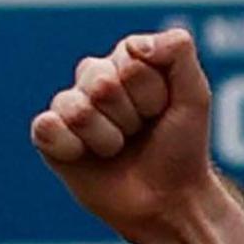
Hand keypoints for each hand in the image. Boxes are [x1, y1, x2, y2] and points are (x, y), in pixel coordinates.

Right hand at [30, 29, 219, 243]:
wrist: (171, 199)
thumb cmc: (183, 148)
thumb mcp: (195, 96)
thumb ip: (177, 53)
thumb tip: (134, 44)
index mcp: (125, 62)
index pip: (130, 61)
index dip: (153, 93)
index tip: (164, 110)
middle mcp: (92, 80)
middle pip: (102, 85)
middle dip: (132, 115)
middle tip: (142, 132)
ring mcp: (69, 109)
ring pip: (78, 110)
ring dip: (109, 138)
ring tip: (120, 148)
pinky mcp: (50, 138)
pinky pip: (47, 128)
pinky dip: (73, 148)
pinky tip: (88, 157)